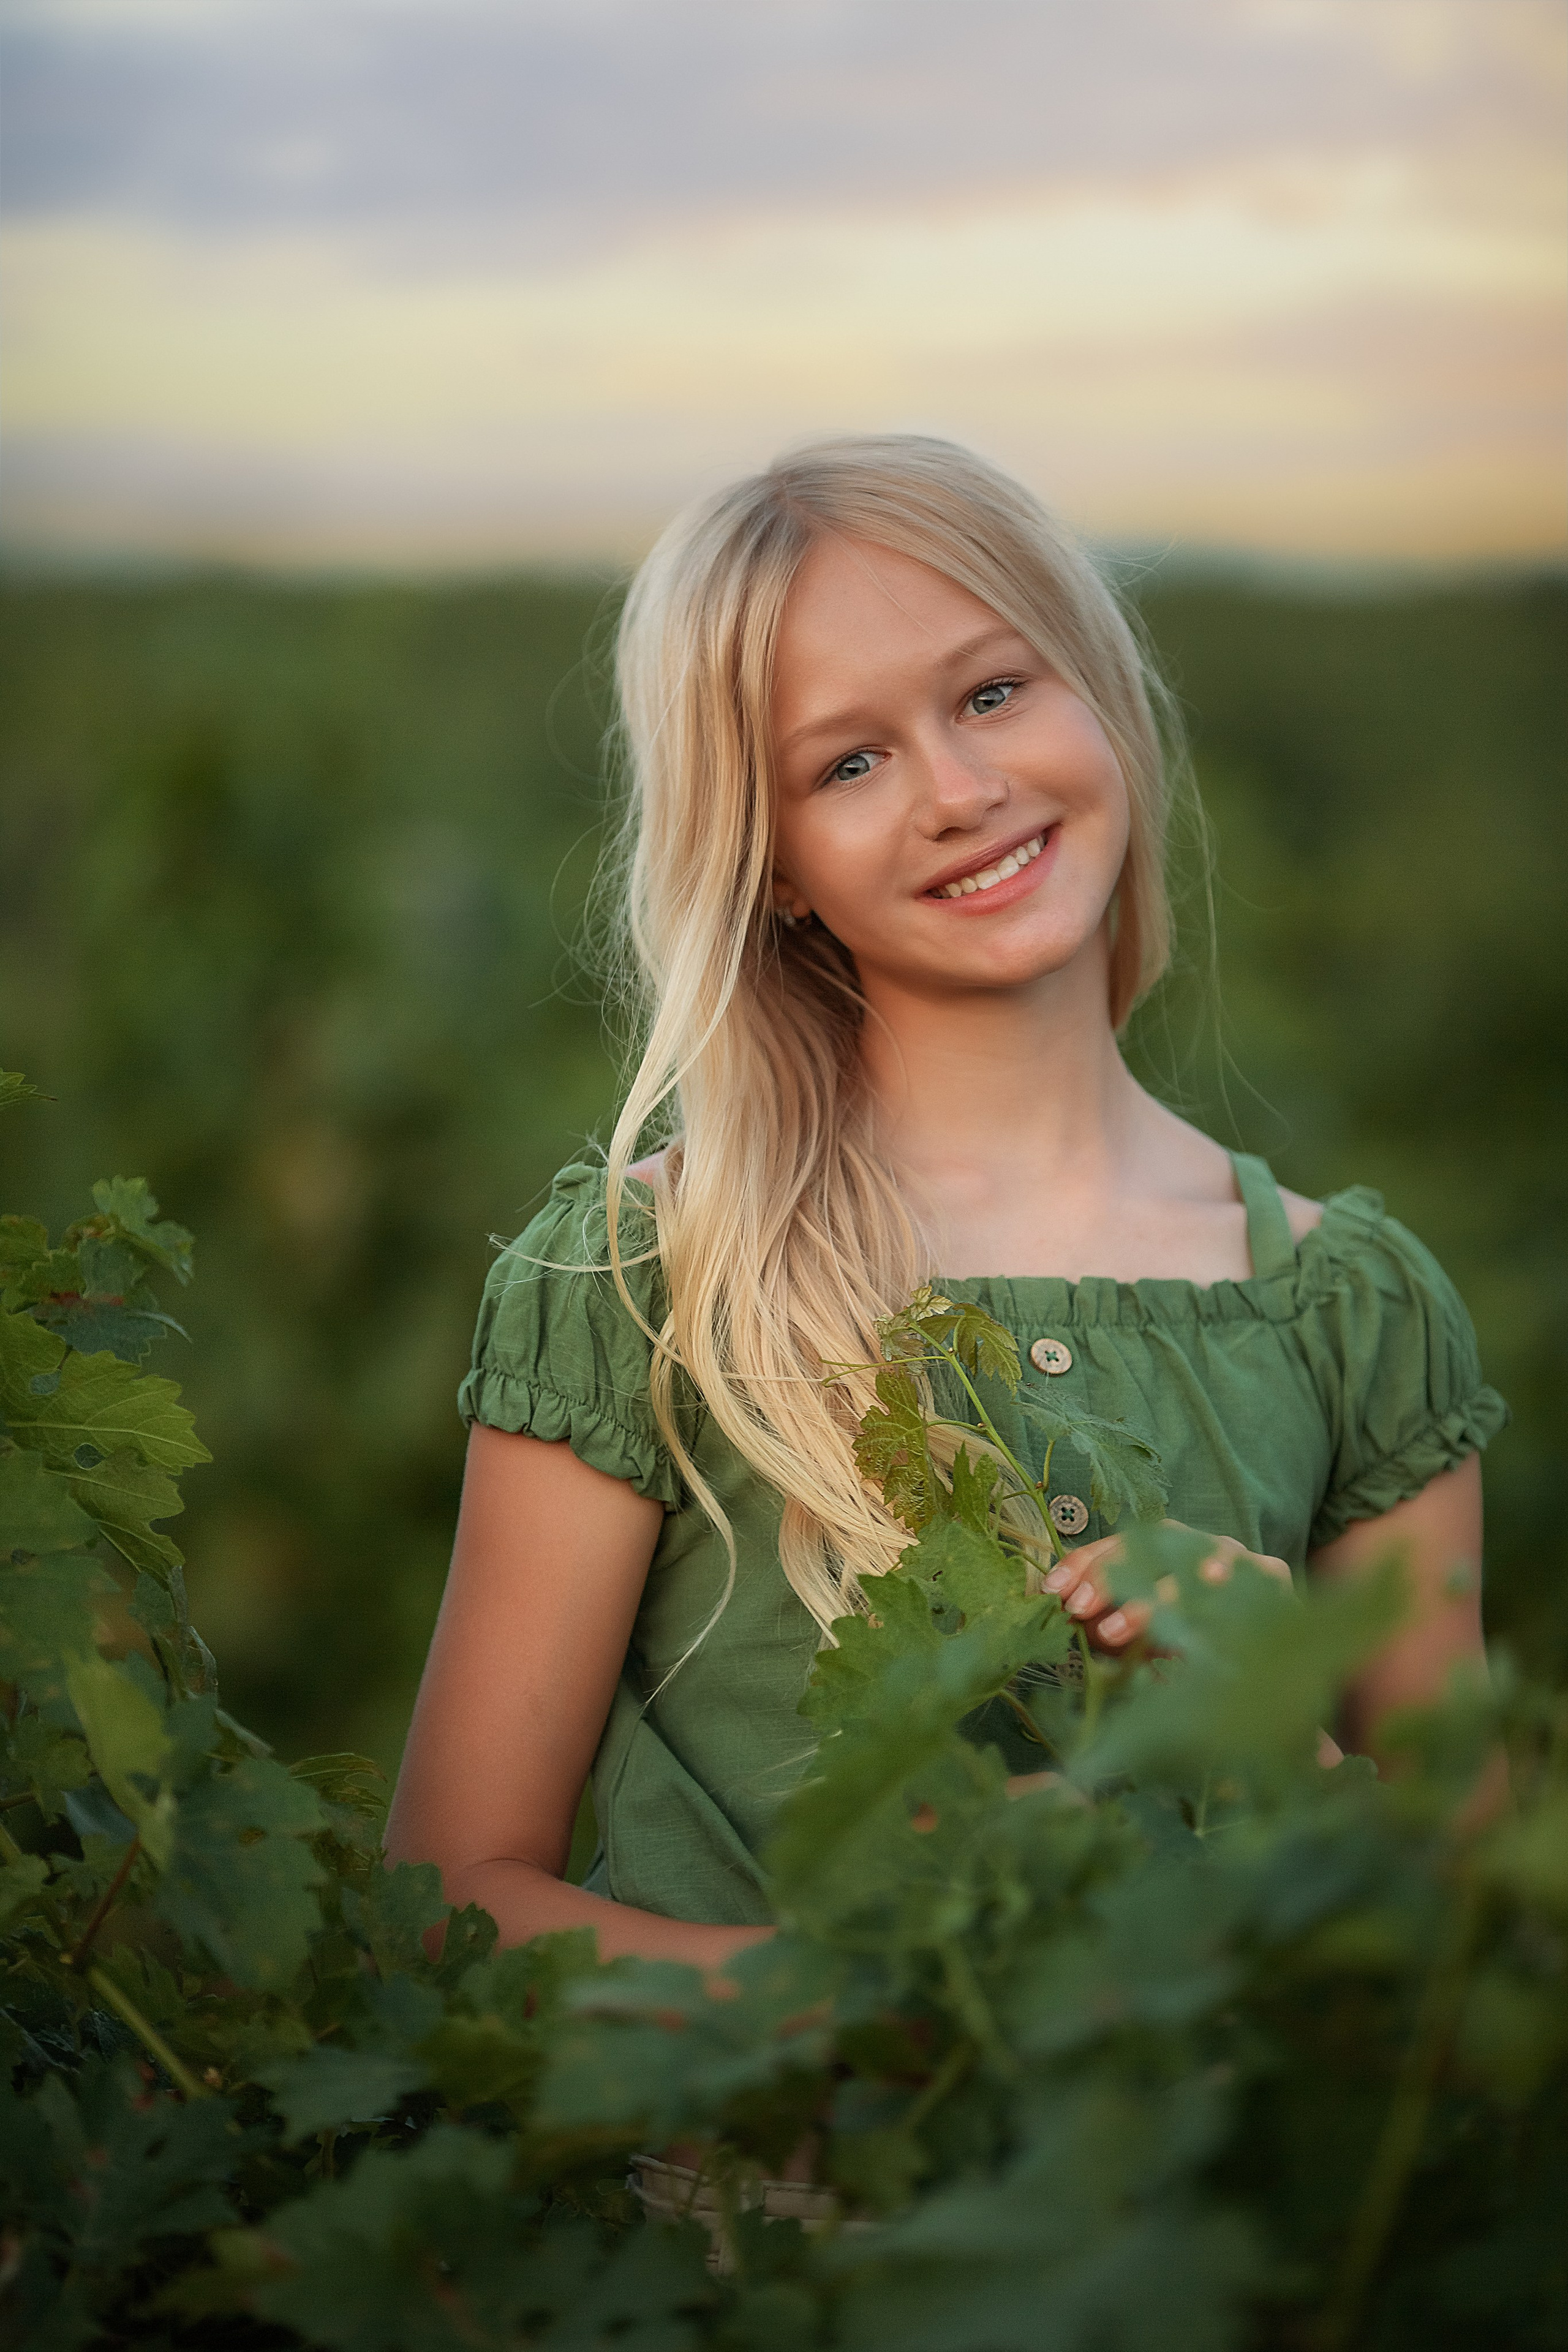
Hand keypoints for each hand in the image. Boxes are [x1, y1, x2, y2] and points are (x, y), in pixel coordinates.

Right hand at [1039, 1526, 1341, 1767]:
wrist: (1241, 1631)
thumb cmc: (1264, 1677)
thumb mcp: (1282, 1705)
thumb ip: (1301, 1734)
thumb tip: (1334, 1765)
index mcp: (1270, 1589)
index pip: (1235, 1592)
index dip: (1190, 1614)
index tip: (1150, 1642)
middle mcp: (1233, 1556)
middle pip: (1182, 1562)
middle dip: (1137, 1593)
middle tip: (1097, 1627)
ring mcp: (1188, 1542)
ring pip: (1144, 1545)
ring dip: (1101, 1573)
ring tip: (1066, 1606)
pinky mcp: (1152, 1543)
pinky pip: (1115, 1545)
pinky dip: (1083, 1563)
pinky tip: (1052, 1587)